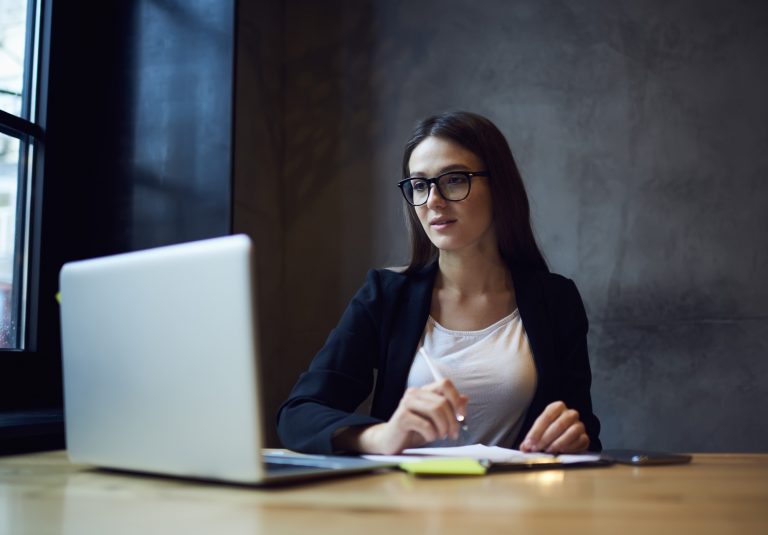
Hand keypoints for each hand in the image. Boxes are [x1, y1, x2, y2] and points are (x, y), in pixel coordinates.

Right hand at [352, 379, 467, 454]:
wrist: (391, 442)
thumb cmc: (415, 431)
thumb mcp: (436, 421)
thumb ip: (450, 409)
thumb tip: (465, 398)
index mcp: (424, 391)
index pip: (445, 383)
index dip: (456, 398)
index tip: (462, 416)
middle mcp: (414, 393)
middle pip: (443, 401)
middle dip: (453, 421)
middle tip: (453, 435)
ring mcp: (407, 403)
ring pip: (436, 410)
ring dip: (443, 427)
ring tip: (440, 436)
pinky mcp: (402, 417)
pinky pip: (426, 424)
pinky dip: (432, 434)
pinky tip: (428, 437)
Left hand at [519, 401, 588, 453]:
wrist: (562, 438)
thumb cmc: (548, 432)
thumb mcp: (538, 432)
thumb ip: (530, 439)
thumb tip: (524, 448)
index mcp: (557, 407)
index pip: (546, 417)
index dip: (537, 430)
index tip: (530, 442)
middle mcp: (570, 414)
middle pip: (559, 424)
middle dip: (546, 438)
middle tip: (537, 448)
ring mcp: (579, 425)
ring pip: (572, 431)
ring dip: (558, 442)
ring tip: (549, 450)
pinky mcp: (585, 437)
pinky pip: (581, 441)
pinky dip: (570, 447)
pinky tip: (561, 451)